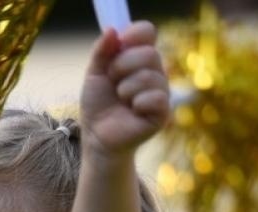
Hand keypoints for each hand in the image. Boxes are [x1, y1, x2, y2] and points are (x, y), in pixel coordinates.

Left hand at [79, 21, 170, 157]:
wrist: (97, 136)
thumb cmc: (98, 105)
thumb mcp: (94, 74)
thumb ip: (101, 51)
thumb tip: (112, 30)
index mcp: (139, 58)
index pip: (147, 32)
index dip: (135, 33)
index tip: (121, 42)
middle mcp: (155, 71)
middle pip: (149, 54)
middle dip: (122, 67)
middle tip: (113, 82)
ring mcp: (161, 91)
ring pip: (150, 76)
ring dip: (126, 89)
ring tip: (120, 99)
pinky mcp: (163, 112)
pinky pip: (156, 98)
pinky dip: (137, 104)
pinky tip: (132, 111)